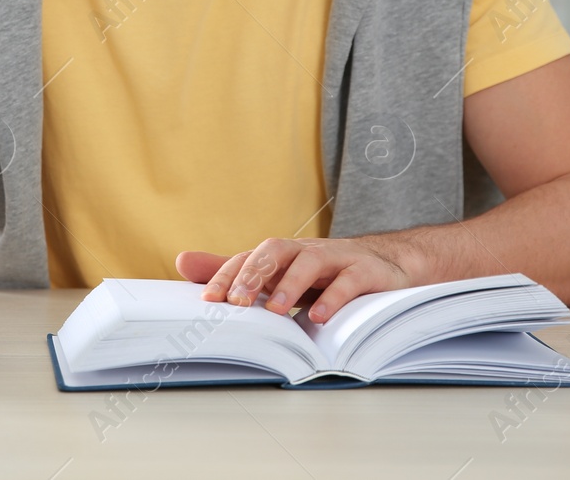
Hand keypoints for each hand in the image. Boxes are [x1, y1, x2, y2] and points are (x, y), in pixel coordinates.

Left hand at [176, 236, 413, 323]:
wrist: (387, 264)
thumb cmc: (324, 273)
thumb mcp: (279, 274)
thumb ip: (234, 270)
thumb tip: (182, 262)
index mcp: (283, 255)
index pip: (248, 257)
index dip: (227, 275)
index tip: (209, 300)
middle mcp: (306, 251)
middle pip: (276, 251)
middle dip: (253, 274)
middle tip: (236, 302)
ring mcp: (337, 259)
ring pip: (310, 261)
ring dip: (290, 284)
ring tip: (275, 310)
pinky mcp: (365, 272)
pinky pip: (349, 281)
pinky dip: (334, 298)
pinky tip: (318, 317)